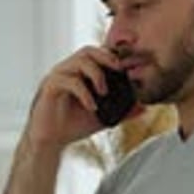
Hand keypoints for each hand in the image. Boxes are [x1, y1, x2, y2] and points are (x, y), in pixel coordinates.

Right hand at [26, 46, 141, 148]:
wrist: (50, 142)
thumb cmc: (73, 126)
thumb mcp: (103, 118)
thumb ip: (122, 111)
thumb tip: (144, 107)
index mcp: (79, 73)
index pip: (96, 54)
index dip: (112, 55)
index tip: (127, 67)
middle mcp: (67, 70)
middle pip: (87, 51)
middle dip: (105, 57)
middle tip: (119, 70)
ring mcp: (57, 77)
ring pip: (77, 61)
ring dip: (95, 74)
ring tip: (104, 92)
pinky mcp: (49, 88)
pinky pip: (68, 81)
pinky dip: (83, 92)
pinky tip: (92, 107)